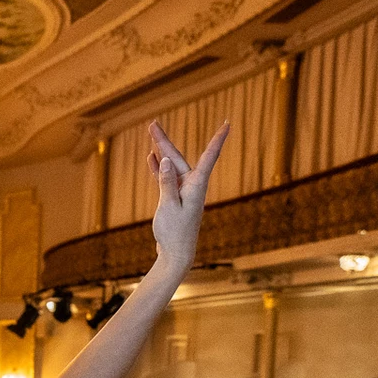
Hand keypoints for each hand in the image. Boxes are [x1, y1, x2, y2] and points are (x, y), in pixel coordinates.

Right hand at [148, 121, 228, 269]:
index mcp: (196, 185)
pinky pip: (166, 178)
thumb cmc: (175, 233)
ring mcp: (183, 191)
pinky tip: (151, 158)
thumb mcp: (168, 206)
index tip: (227, 124)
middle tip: (152, 124)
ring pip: (171, 165)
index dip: (218, 140)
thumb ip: (166, 182)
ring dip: (161, 151)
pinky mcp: (174, 198)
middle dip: (165, 141)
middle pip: (179, 158)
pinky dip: (159, 168)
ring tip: (150, 134)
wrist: (176, 254)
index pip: (209, 157)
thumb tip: (165, 159)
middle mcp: (191, 185)